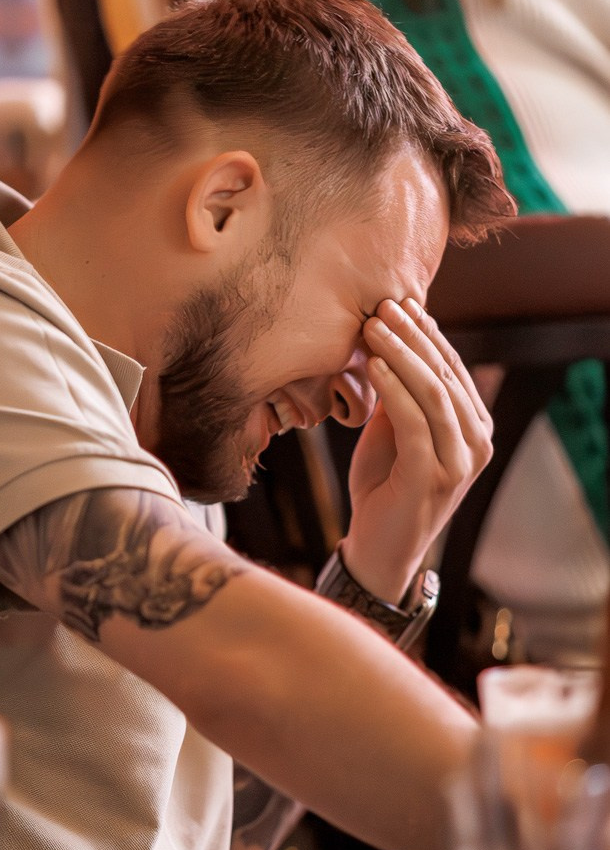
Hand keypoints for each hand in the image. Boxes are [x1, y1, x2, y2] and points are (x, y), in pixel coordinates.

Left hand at [340, 298, 492, 603]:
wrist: (378, 547)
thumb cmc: (384, 484)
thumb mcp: (394, 429)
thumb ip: (400, 393)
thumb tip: (389, 339)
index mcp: (473, 426)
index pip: (452, 368)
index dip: (425, 334)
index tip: (396, 303)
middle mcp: (476, 442)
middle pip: (445, 375)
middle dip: (412, 336)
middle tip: (381, 306)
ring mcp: (459, 463)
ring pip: (433, 394)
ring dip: (401, 355)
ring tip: (372, 328)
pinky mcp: (432, 478)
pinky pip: (415, 423)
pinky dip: (393, 390)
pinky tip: (374, 366)